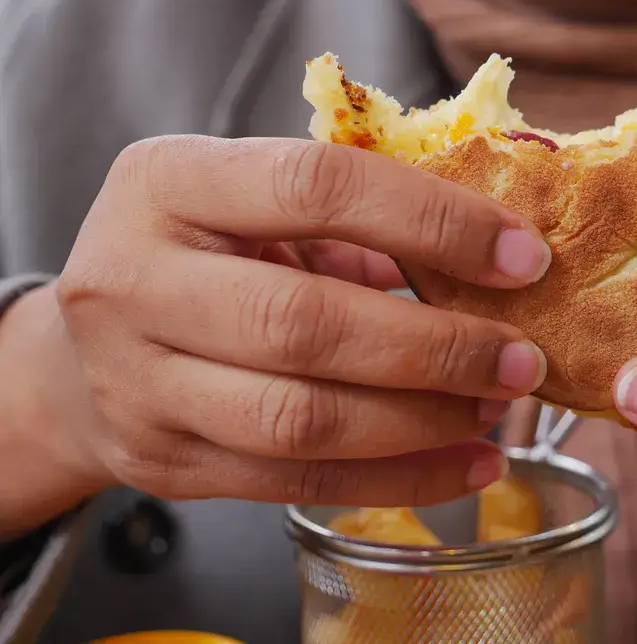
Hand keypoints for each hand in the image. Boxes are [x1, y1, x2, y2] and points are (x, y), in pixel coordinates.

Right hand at [47, 135, 550, 511]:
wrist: (86, 346)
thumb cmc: (210, 252)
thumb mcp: (262, 203)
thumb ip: (362, 216)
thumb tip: (502, 256)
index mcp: (169, 180)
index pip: (317, 185)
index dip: (434, 221)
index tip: (523, 257)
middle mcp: (135, 279)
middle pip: (305, 322)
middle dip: (437, 347)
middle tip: (521, 359)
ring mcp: (136, 381)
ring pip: (300, 418)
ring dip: (423, 421)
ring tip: (497, 408)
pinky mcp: (162, 461)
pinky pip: (297, 481)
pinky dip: (399, 480)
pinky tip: (467, 465)